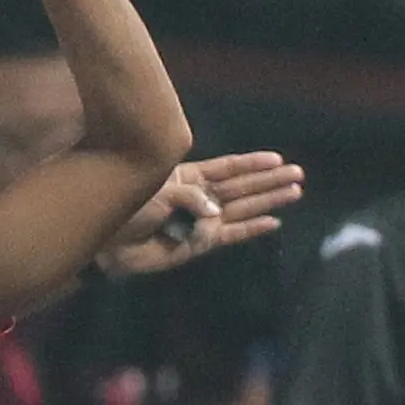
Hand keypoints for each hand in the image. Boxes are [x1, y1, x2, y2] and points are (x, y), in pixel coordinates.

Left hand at [99, 151, 303, 277]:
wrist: (105, 242)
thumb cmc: (124, 207)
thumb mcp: (156, 191)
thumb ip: (189, 198)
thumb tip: (215, 213)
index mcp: (186, 177)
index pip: (226, 168)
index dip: (251, 163)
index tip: (277, 159)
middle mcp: (198, 198)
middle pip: (241, 187)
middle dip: (269, 180)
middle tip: (298, 174)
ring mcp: (200, 221)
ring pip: (242, 208)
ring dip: (268, 201)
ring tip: (295, 192)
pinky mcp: (198, 245)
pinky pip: (230, 235)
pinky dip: (251, 230)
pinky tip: (272, 223)